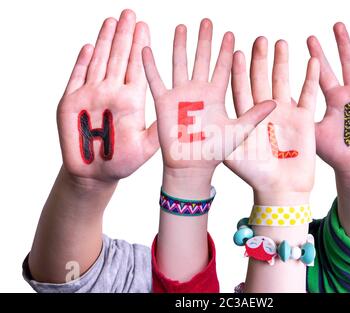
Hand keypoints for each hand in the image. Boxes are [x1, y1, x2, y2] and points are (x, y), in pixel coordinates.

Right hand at [57, 10, 158, 182]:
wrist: (94, 174)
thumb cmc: (122, 163)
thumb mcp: (146, 148)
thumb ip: (158, 130)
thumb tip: (177, 114)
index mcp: (131, 100)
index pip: (137, 68)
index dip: (140, 47)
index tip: (144, 26)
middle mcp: (112, 93)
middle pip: (119, 58)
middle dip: (124, 35)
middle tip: (130, 13)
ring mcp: (91, 96)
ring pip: (99, 62)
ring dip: (104, 41)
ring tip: (111, 21)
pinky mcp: (71, 103)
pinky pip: (77, 78)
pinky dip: (82, 62)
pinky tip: (88, 46)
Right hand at [142, 19, 274, 195]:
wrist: (192, 166)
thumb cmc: (215, 152)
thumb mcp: (240, 131)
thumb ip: (256, 115)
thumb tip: (277, 101)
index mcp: (216, 96)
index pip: (222, 67)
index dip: (226, 51)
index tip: (230, 34)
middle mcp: (198, 91)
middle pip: (202, 59)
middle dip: (205, 40)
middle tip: (207, 21)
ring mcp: (180, 95)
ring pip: (180, 63)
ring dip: (181, 45)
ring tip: (183, 27)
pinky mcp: (164, 102)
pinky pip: (155, 80)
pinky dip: (150, 65)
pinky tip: (146, 49)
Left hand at [225, 38, 319, 203]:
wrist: (281, 190)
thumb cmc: (256, 176)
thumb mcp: (235, 153)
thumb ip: (225, 133)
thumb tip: (209, 115)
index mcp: (245, 118)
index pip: (240, 89)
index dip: (238, 71)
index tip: (235, 51)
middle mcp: (264, 113)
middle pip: (260, 80)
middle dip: (260, 60)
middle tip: (259, 39)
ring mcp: (285, 114)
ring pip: (282, 82)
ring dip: (282, 63)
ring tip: (280, 43)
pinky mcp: (304, 119)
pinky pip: (308, 94)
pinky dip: (311, 79)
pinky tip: (312, 61)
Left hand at [308, 23, 349, 175]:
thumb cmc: (334, 153)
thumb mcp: (312, 132)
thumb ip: (299, 116)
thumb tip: (273, 105)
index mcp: (334, 99)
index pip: (323, 72)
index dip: (316, 56)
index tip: (308, 38)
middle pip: (347, 64)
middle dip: (342, 45)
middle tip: (336, 25)